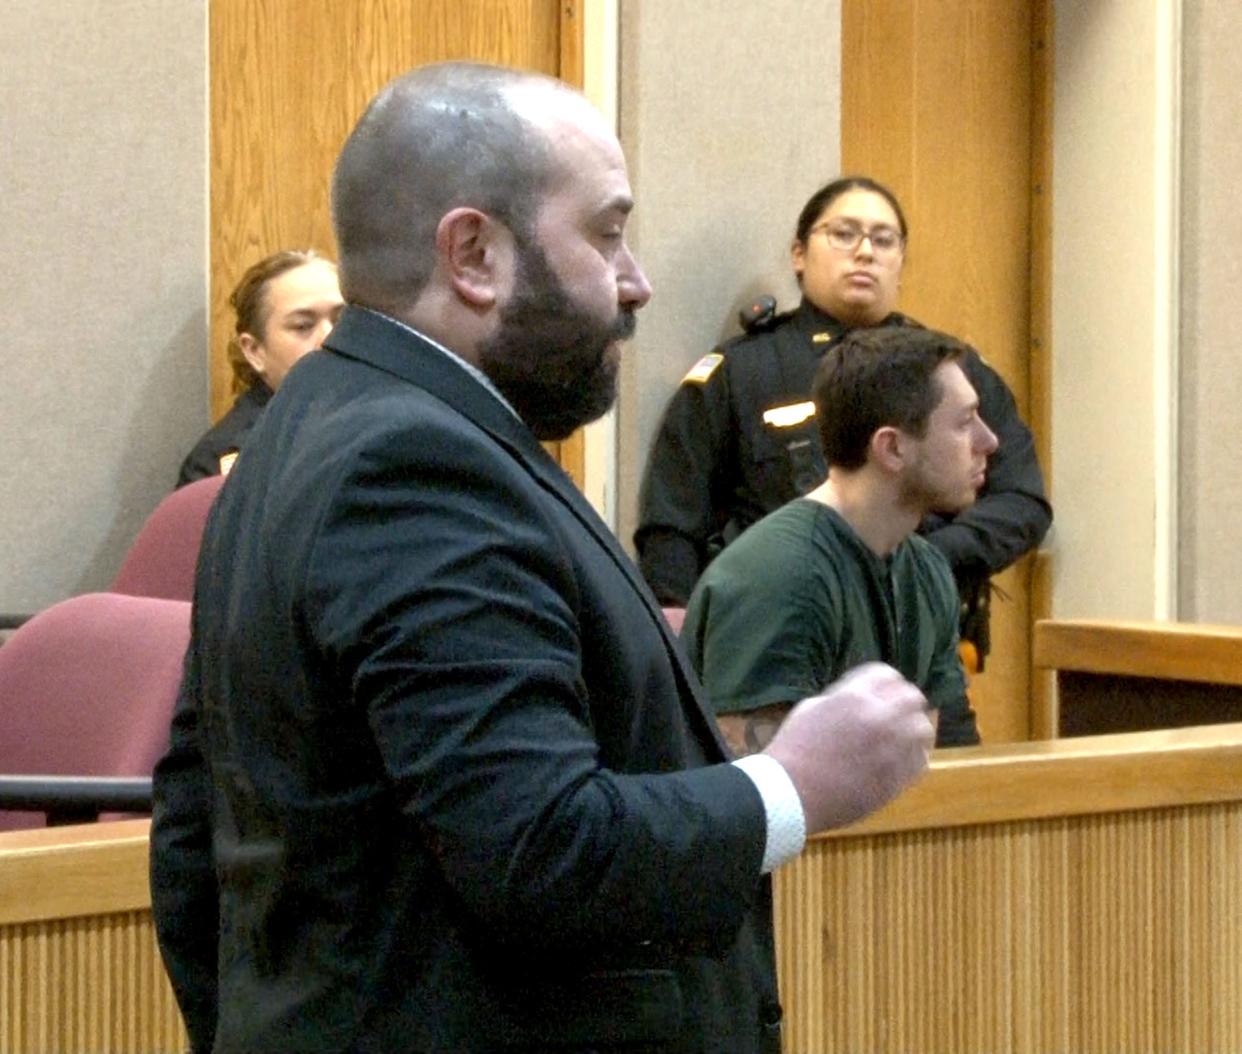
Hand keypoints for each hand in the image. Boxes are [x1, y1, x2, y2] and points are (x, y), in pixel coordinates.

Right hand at [762, 662, 933, 833]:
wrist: (791, 792)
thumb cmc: (793, 749)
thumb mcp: (812, 708)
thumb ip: (843, 698)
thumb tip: (862, 699)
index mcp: (854, 697)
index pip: (886, 674)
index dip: (885, 681)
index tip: (883, 690)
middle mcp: (880, 718)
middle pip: (911, 697)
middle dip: (904, 702)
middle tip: (897, 712)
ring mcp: (892, 749)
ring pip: (922, 728)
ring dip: (913, 728)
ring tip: (903, 737)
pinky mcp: (896, 777)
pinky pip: (921, 760)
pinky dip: (914, 756)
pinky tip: (901, 759)